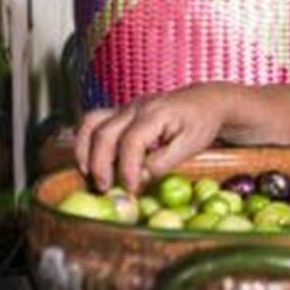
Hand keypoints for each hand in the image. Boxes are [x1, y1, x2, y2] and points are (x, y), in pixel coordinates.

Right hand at [74, 84, 229, 191]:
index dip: (127, 168)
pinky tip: (89, 160)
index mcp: (156, 114)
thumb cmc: (201, 123)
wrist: (206, 100)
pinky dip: (86, 141)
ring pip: (91, 123)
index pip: (131, 141)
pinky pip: (93, 121)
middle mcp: (135, 107)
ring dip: (84, 150)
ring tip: (88, 174)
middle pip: (104, 133)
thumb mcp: (190, 146)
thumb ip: (163, 162)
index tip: (131, 189)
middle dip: (100, 164)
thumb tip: (139, 179)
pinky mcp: (121, 111)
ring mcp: (125, 107)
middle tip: (105, 189)